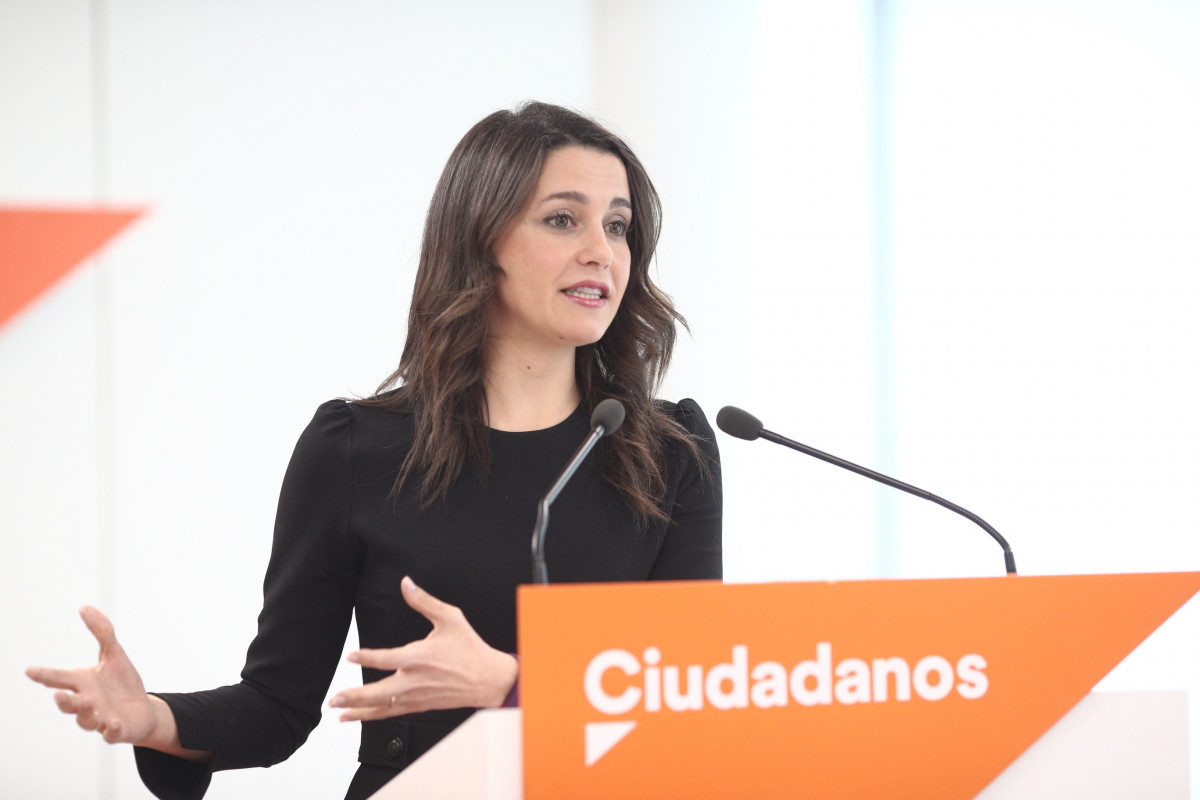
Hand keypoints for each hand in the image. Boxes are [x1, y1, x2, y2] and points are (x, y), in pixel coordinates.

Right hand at [26, 606, 158, 744]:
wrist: (142, 711)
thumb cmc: (122, 684)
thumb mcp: (114, 654)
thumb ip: (102, 632)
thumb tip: (84, 607)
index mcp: (83, 684)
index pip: (60, 678)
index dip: (45, 675)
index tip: (30, 670)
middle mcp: (88, 703)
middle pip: (70, 704)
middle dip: (64, 701)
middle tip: (59, 694)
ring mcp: (101, 719)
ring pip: (87, 721)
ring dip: (87, 713)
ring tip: (91, 702)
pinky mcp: (116, 731)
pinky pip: (110, 734)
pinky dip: (110, 730)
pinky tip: (112, 724)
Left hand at [330, 576, 518, 720]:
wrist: (487, 679)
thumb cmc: (469, 648)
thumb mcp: (450, 618)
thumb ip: (424, 601)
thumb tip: (406, 583)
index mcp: (421, 657)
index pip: (387, 658)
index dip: (367, 657)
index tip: (351, 656)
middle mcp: (415, 680)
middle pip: (379, 692)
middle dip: (354, 697)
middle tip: (334, 698)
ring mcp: (416, 696)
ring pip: (382, 706)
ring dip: (358, 710)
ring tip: (339, 712)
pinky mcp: (419, 705)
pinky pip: (391, 713)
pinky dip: (372, 717)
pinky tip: (358, 717)